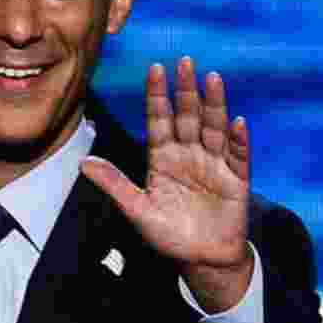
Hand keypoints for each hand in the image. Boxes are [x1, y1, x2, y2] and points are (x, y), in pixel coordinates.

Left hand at [81, 56, 252, 311]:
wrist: (201, 259)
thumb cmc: (168, 234)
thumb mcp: (137, 209)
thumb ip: (114, 184)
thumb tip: (83, 163)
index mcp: (163, 158)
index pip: (159, 120)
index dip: (157, 96)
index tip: (155, 69)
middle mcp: (189, 154)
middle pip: (188, 116)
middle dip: (186, 90)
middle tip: (185, 62)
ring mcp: (214, 164)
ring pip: (214, 128)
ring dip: (214, 104)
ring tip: (213, 79)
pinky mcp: (236, 179)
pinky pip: (238, 156)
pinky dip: (238, 140)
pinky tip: (236, 122)